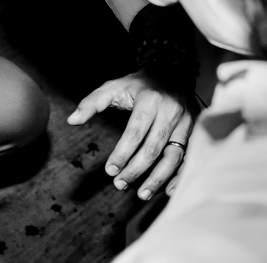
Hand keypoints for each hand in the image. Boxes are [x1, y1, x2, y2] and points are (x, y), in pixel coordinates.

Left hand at [68, 71, 193, 199]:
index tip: (110, 170)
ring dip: (157, 179)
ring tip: (142, 194)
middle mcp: (171, 111)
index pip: (134, 133)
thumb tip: (72, 120)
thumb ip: (92, 102)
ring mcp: (186, 122)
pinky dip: (179, 176)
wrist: (174, 72)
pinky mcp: (194, 130)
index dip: (121, 154)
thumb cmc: (140, 83)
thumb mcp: (114, 86)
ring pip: (173, 156)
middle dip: (135, 170)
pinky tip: (168, 190)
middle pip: (153, 148)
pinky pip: (188, 157)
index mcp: (150, 100)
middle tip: (120, 184)